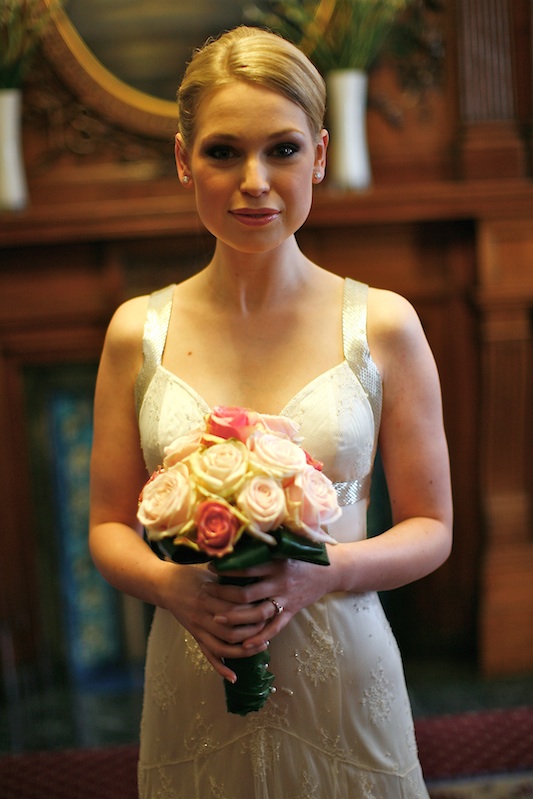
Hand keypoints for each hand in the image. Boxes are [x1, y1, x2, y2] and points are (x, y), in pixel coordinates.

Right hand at [159, 561, 271, 681]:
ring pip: (222, 647)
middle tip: (269, 628)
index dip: (253, 610)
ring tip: (262, 646)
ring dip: (243, 651)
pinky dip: (220, 668)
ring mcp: (197, 628)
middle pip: (231, 630)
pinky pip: (207, 655)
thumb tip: (256, 585)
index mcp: (207, 595)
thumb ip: (229, 582)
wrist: (164, 585)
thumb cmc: (190, 575)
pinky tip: (234, 677)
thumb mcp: (210, 573)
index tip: (267, 607)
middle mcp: (201, 615)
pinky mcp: (194, 636)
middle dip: (253, 632)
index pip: (235, 608)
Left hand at [205, 554, 334, 651]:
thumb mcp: (285, 546)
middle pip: (247, 594)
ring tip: (216, 620)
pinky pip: (274, 628)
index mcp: (276, 564)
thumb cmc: (304, 554)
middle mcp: (279, 583)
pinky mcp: (292, 612)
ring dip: (235, 619)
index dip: (226, 569)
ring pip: (257, 614)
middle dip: (223, 596)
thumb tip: (241, 536)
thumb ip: (266, 545)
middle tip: (206, 594)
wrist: (330, 570)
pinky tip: (244, 644)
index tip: (210, 567)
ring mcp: (286, 600)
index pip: (247, 568)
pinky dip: (259, 637)